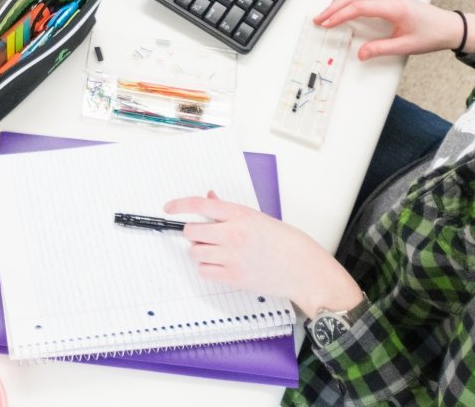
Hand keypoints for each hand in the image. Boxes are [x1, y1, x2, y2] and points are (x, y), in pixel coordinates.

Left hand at [166, 193, 364, 315]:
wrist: (304, 269)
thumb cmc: (287, 243)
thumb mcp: (259, 218)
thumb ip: (230, 210)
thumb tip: (210, 197)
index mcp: (241, 215)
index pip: (200, 204)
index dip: (180, 205)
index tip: (170, 208)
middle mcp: (233, 234)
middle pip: (192, 232)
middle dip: (194, 234)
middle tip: (204, 237)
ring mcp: (232, 257)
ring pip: (195, 253)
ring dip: (200, 252)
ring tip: (216, 253)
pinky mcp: (233, 277)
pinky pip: (204, 271)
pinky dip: (206, 268)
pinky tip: (219, 265)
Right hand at [312, 0, 468, 60]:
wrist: (448, 26)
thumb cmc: (431, 35)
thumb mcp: (406, 46)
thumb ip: (381, 49)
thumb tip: (360, 53)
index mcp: (394, 7)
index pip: (359, 6)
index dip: (339, 15)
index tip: (327, 24)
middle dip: (333, 7)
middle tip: (319, 19)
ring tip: (327, 12)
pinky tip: (343, 4)